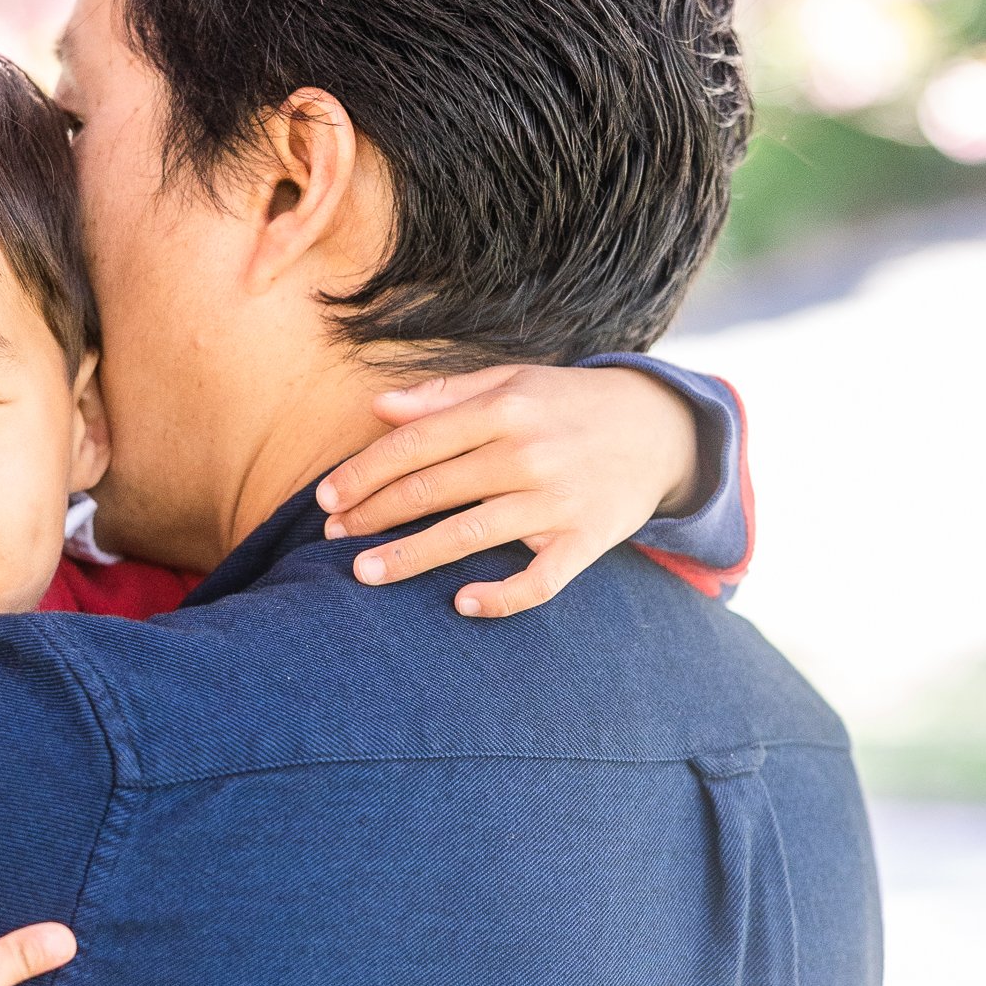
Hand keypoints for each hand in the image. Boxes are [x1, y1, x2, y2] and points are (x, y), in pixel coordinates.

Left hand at [314, 363, 701, 620]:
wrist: (660, 428)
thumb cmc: (568, 403)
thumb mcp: (512, 381)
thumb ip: (444, 395)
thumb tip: (378, 408)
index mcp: (503, 408)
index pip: (415, 444)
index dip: (363, 473)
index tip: (325, 497)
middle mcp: (527, 453)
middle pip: (431, 490)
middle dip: (371, 516)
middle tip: (331, 538)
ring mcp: (557, 501)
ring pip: (468, 536)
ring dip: (409, 558)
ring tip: (363, 574)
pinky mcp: (586, 541)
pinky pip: (538, 580)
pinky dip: (500, 597)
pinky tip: (460, 604)